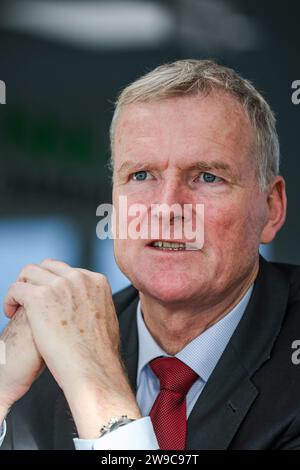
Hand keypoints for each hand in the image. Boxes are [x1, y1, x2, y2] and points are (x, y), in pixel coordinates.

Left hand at [4, 259, 140, 437]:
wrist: (92, 370)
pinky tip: (11, 312)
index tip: (47, 298)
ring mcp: (59, 285)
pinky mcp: (39, 297)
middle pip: (48, 266)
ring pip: (29, 272)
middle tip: (29, 299)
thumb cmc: (98, 354)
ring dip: (21, 286)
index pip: (67, 270)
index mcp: (96, 281)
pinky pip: (16, 288)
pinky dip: (10, 299)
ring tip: (18, 306)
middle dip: (36, 280)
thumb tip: (86, 305)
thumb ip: (94, 304)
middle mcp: (79, 277)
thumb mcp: (107, 319)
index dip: (53, 283)